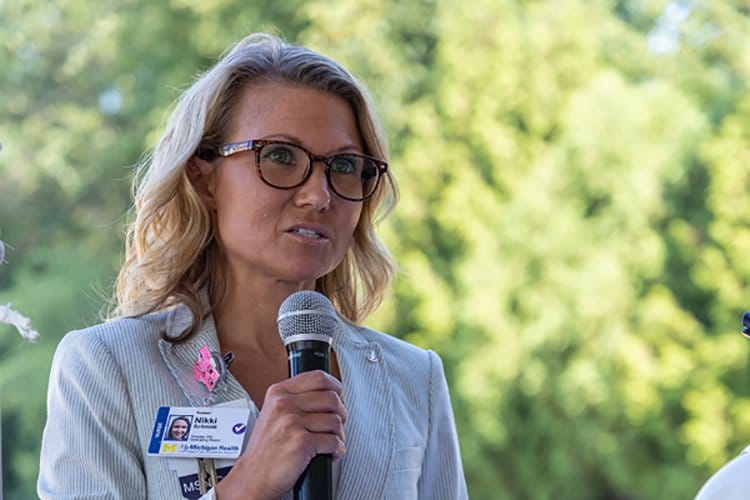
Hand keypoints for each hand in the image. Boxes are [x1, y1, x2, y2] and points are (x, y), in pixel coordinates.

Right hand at [214, 370, 346, 499]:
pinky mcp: (301, 443)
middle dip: (341, 414)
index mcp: (278, 393)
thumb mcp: (273, 412)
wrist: (252, 476)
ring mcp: (292, 422)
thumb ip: (295, 399)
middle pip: (332, 398)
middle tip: (337, 424)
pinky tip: (330, 453)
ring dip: (339, 435)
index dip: (335, 387)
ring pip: (335, 421)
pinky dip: (337, 450)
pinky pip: (334, 442)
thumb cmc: (265, 449)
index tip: (339, 396)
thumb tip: (328, 393)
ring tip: (332, 442)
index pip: (318, 378)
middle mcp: (284, 404)